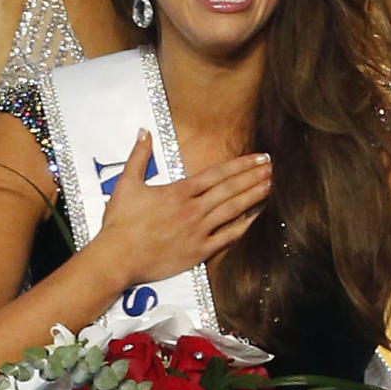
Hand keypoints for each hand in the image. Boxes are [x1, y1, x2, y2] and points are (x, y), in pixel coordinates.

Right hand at [95, 129, 270, 285]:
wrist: (117, 258)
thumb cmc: (120, 222)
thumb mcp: (126, 184)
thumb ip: (139, 156)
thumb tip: (145, 131)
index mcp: (179, 192)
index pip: (217, 174)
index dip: (241, 165)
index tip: (258, 157)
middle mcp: (193, 209)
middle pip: (230, 189)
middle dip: (253, 177)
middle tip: (273, 168)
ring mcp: (198, 231)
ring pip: (232, 210)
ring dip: (254, 197)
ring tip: (271, 186)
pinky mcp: (198, 251)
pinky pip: (226, 237)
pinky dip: (243, 227)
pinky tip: (257, 218)